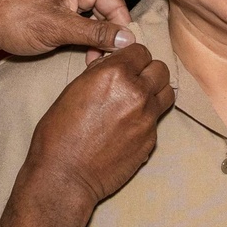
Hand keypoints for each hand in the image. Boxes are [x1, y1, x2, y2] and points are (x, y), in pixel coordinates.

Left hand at [0, 0, 134, 57]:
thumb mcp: (59, 29)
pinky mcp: (52, 1)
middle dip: (104, 37)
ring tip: (89, 60)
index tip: (122, 54)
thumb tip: (128, 38)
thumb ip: (96, 33)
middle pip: (103, 10)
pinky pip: (74, 17)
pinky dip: (77, 34)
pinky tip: (77, 51)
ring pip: (89, 16)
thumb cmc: (13, 18)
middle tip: (100, 62)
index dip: (121, 30)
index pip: (115, 3)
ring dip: (90, 39)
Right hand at [28, 44, 174, 206]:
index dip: (132, 56)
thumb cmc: (59, 133)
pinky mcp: (152, 139)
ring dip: (155, 91)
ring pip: (167, 92)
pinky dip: (148, 117)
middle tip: (133, 80)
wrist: (65, 175)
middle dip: (147, 71)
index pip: (141, 50)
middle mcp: (137, 92)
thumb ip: (97, 71)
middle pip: (160, 69)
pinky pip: (158, 118)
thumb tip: (107, 58)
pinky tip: (130, 125)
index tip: (125, 64)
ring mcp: (147, 117)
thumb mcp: (73, 90)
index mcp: (115, 74)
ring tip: (138, 99)